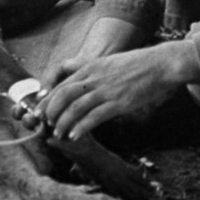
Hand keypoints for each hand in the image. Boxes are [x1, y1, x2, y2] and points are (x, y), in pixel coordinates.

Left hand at [38, 40, 199, 141]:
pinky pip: (95, 117)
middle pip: (63, 95)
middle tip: (43, 123)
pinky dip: (81, 127)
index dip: (48, 98)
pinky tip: (74, 136)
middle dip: (50, 111)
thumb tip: (81, 83)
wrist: (159, 64)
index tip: (39, 109)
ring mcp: (105, 90)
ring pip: (76, 108)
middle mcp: (94, 78)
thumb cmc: (135, 65)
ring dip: (63, 122)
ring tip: (57, 133)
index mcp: (90, 68)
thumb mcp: (108, 63)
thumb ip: (92, 72)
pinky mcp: (119, 103)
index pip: (62, 84)